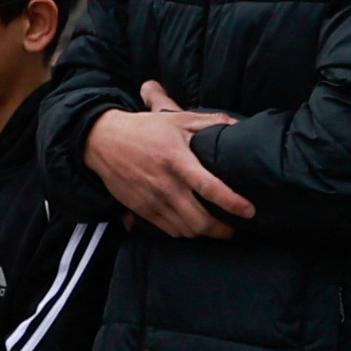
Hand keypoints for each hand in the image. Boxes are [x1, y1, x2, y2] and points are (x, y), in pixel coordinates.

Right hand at [87, 83, 251, 238]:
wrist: (102, 141)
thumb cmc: (145, 129)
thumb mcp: (177, 119)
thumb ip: (211, 121)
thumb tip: (241, 124)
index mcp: (176, 160)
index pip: (209, 187)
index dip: (232, 202)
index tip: (249, 211)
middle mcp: (165, 185)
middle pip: (199, 221)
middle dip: (222, 229)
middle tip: (234, 226)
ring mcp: (152, 201)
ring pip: (186, 231)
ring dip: (204, 232)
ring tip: (216, 226)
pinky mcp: (141, 210)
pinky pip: (169, 231)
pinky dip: (185, 232)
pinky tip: (193, 224)